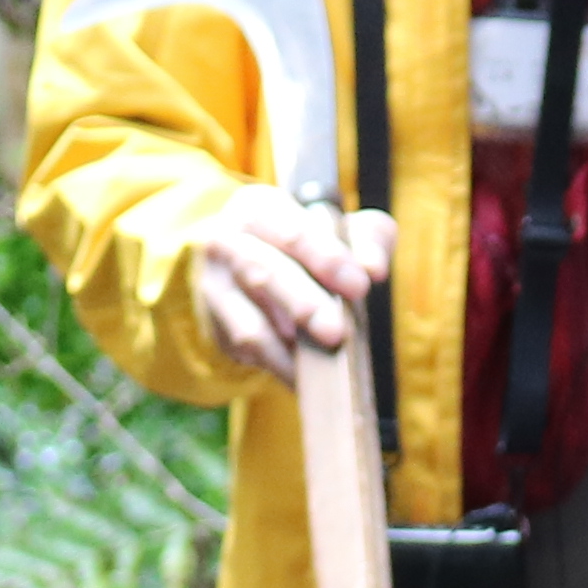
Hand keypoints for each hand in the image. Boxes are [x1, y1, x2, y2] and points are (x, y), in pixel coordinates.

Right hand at [191, 191, 397, 378]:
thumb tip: (374, 268)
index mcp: (256, 209)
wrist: (242, 257)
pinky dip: (280, 368)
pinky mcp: (215, 328)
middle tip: (337, 333)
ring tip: (324, 365)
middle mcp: (226, 245)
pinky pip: (248, 355)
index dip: (328, 260)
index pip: (293, 233)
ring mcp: (214, 289)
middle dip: (304, 306)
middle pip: (263, 275)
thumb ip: (363, 238)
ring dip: (288, 349)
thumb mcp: (334, 225)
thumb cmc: (301, 240)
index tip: (361, 286)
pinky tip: (307, 379)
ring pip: (249, 324)